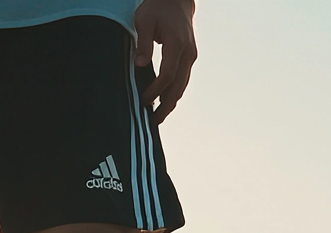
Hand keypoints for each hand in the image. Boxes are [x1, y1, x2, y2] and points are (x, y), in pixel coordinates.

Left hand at [133, 0, 196, 124]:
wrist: (176, 0)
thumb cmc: (157, 8)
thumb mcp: (144, 21)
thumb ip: (143, 43)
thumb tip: (140, 64)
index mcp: (176, 44)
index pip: (167, 75)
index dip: (156, 91)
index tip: (143, 101)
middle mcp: (187, 53)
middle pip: (178, 86)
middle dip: (165, 106)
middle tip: (152, 122)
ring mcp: (190, 56)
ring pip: (182, 86)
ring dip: (171, 103)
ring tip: (157, 118)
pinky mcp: (189, 57)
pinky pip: (182, 80)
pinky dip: (174, 93)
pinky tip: (164, 102)